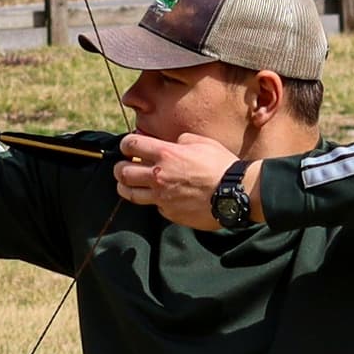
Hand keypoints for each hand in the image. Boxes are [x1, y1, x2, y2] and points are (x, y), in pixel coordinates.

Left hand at [114, 129, 245, 229]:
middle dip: (119, 168)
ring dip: (125, 187)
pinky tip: (160, 197)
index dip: (125, 144)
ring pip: (129, 194)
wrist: (234, 194)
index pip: (131, 145)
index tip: (127, 146)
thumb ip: (181, 140)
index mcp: (166, 154)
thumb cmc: (221, 165)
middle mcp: (159, 175)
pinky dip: (153, 201)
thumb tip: (172, 143)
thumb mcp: (201, 142)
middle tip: (122, 167)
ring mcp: (162, 197)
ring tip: (128, 184)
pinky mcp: (169, 213)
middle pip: (123, 172)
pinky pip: (153, 206)